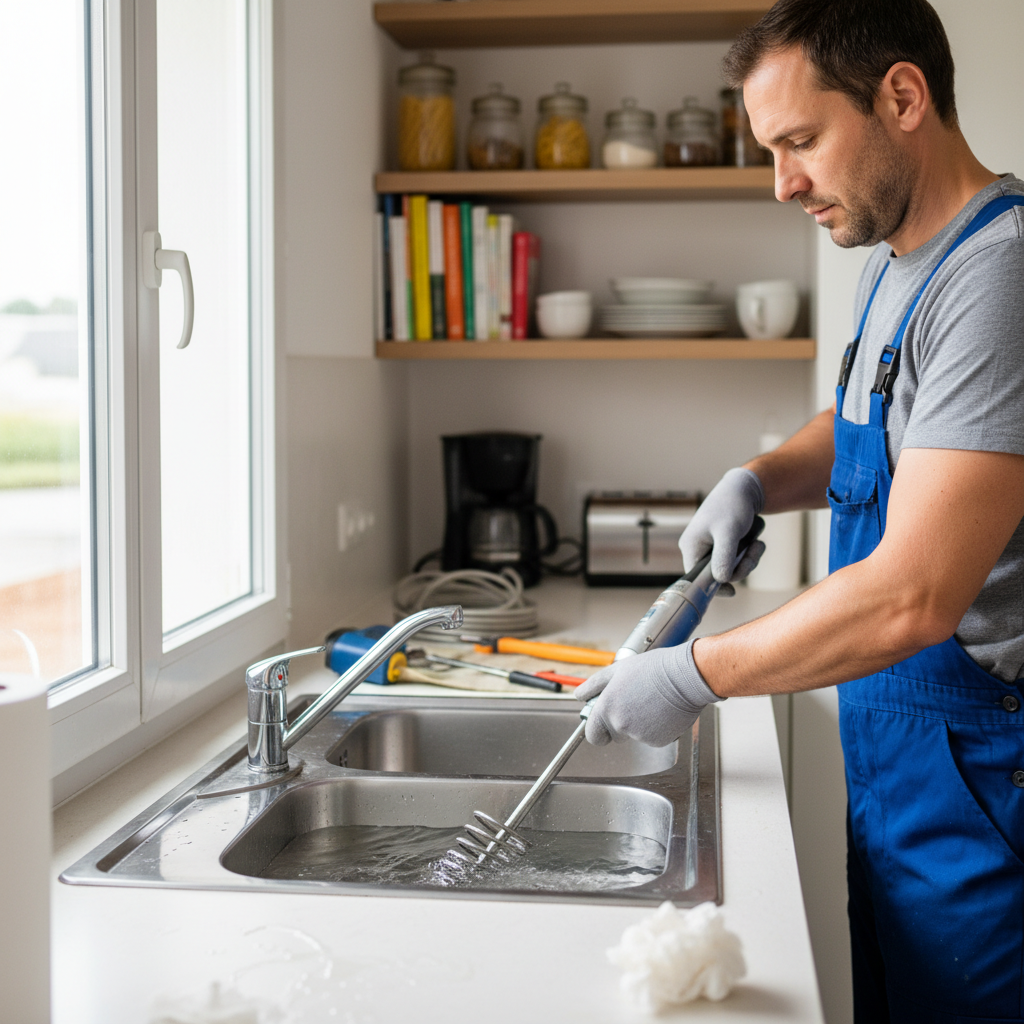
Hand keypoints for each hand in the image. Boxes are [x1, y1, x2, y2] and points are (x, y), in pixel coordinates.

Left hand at [574, 641, 721, 746]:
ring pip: (635, 736)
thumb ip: (594, 685)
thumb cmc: (653, 669)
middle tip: (634, 703)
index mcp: (607, 709)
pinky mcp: (659, 741)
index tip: (603, 723)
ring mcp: (640, 735)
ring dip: (640, 724)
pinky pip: (652, 738)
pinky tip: (662, 710)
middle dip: (621, 724)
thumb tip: (580, 695)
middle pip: (615, 735)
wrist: (684, 676)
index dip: (598, 730)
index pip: (593, 735)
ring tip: (651, 701)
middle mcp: (621, 725)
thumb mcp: (617, 669)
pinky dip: (657, 728)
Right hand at [681, 467, 765, 590]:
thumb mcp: (728, 532)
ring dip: (749, 558)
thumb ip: (723, 557)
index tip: (733, 591)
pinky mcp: (725, 546)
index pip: (697, 578)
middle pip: (718, 575)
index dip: (715, 587)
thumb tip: (721, 580)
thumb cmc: (732, 506)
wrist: (745, 488)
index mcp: (691, 546)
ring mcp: (712, 548)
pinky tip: (756, 539)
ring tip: (757, 542)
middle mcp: (698, 549)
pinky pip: (738, 560)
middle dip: (741, 566)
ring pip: (732, 568)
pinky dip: (750, 552)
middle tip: (755, 551)